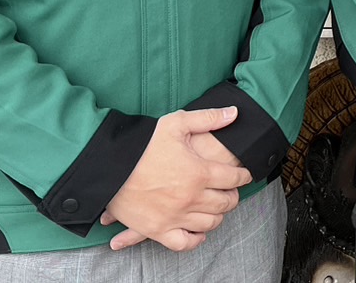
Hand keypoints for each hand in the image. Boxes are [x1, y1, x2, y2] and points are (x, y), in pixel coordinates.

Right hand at [101, 106, 250, 251]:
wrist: (110, 166)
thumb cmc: (144, 143)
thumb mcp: (177, 123)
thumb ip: (208, 118)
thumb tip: (235, 113)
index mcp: (199, 172)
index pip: (234, 178)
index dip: (243, 175)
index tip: (244, 174)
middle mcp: (191, 197)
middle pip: (225, 202)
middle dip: (233, 196)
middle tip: (232, 191)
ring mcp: (175, 216)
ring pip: (210, 223)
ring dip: (218, 215)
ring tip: (217, 208)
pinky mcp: (157, 230)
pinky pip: (185, 243)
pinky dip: (196, 239)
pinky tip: (198, 231)